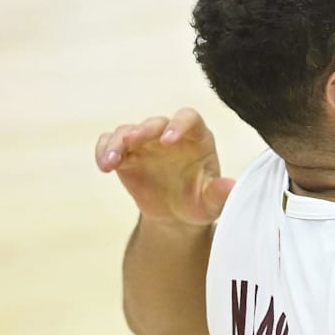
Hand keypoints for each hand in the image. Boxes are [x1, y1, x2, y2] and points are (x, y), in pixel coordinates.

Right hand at [95, 108, 233, 225]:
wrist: (177, 215)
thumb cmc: (200, 202)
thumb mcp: (212, 202)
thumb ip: (220, 193)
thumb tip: (230, 186)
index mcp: (197, 139)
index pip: (189, 119)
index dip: (179, 125)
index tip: (168, 141)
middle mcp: (171, 135)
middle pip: (156, 123)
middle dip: (144, 130)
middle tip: (133, 142)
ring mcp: (146, 143)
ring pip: (128, 131)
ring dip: (117, 142)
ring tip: (111, 162)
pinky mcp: (126, 155)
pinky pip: (111, 144)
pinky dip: (104, 150)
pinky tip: (104, 166)